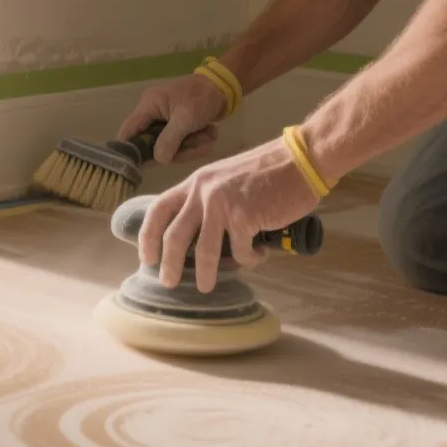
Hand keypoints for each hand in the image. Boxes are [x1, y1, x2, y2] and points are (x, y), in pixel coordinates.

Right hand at [118, 72, 230, 162]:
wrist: (224, 88)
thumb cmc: (202, 97)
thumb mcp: (186, 117)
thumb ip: (170, 139)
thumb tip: (158, 160)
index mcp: (148, 106)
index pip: (128, 132)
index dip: (130, 150)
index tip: (141, 166)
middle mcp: (152, 115)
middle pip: (152, 145)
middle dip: (176, 150)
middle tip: (194, 146)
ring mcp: (165, 123)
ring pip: (170, 148)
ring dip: (191, 147)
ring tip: (207, 135)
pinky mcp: (177, 128)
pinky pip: (181, 145)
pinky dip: (196, 144)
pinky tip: (208, 134)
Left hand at [137, 136, 321, 291]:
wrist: (300, 160)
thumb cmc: (267, 171)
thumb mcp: (225, 179)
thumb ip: (209, 200)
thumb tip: (198, 235)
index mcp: (195, 182)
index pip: (159, 209)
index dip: (148, 235)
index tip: (146, 257)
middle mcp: (203, 192)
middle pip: (174, 235)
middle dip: (168, 263)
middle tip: (168, 282)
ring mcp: (222, 205)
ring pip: (203, 250)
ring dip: (204, 273)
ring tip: (206, 286)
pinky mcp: (245, 218)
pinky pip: (240, 251)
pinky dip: (249, 259)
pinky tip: (259, 256)